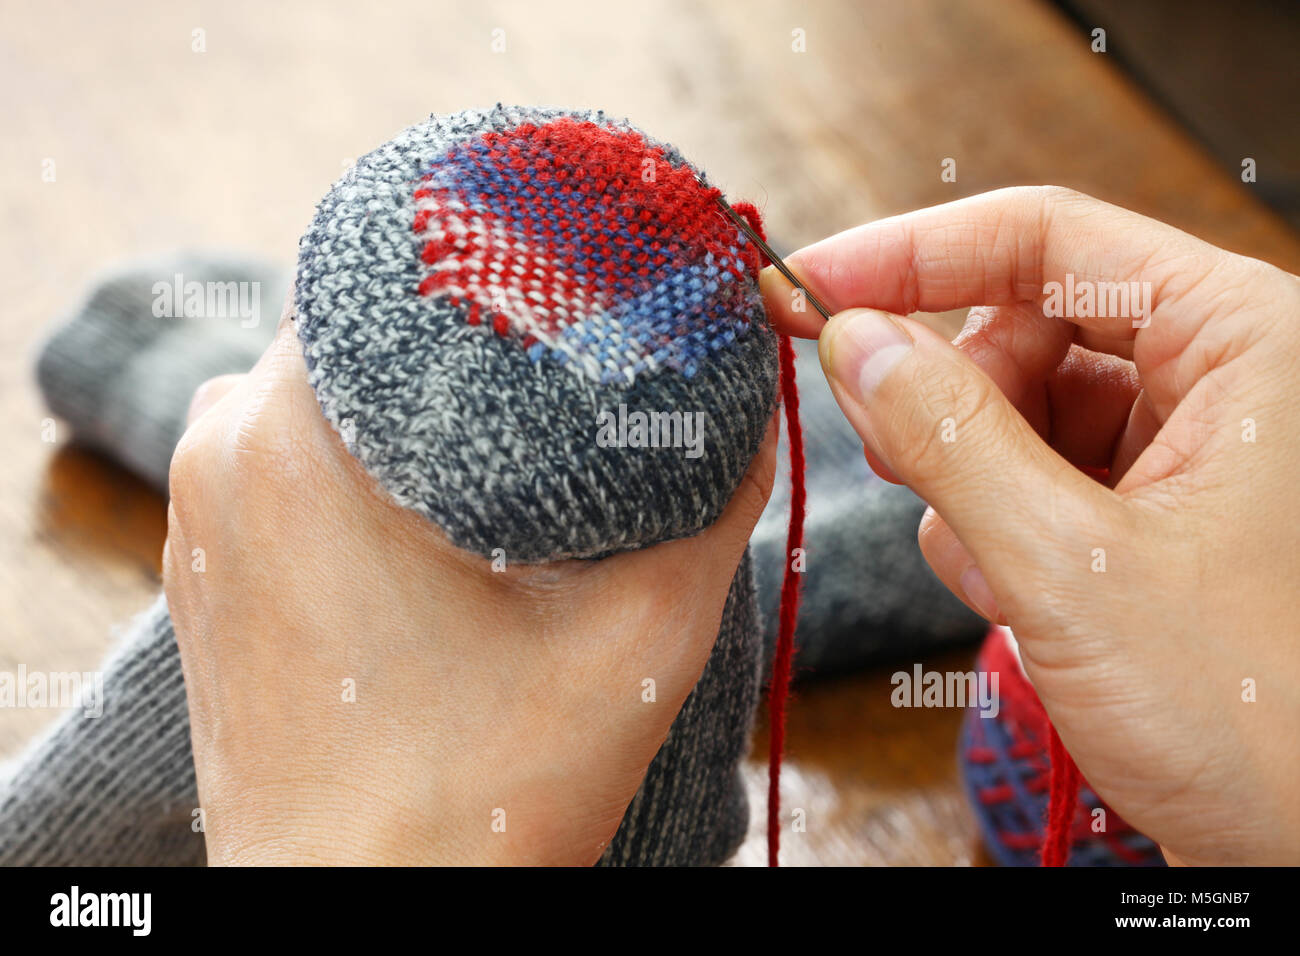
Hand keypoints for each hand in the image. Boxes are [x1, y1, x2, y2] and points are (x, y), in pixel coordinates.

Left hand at [163, 303, 774, 865]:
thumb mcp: (636, 639)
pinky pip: (290, 466)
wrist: (367, 918)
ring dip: (414, 401)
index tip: (568, 266)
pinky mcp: (213, 576)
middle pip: (360, 330)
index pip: (386, 264)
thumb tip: (753, 398)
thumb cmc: (479, 797)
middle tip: (568, 352)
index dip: (488, 253)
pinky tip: (445, 507)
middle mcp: (220, 451)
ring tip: (514, 433)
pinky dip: (365, 463)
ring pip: (327, 398)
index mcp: (293, 436)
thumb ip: (711, 500)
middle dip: (465, 333)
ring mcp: (201, 518)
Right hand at [762, 186, 1299, 865]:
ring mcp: (1190, 446)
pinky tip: (1021, 599)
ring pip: (1019, 409)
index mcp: (1243, 338)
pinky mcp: (1156, 508)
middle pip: (1025, 324)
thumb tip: (852, 340)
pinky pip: (1035, 475)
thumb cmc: (1260, 719)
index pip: (1045, 237)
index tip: (807, 288)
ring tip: (1004, 576)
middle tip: (898, 466)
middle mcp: (1223, 374)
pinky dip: (998, 531)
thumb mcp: (1072, 568)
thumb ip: (951, 439)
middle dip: (951, 404)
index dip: (910, 255)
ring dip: (974, 488)